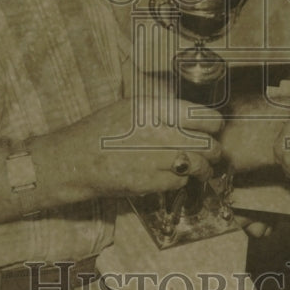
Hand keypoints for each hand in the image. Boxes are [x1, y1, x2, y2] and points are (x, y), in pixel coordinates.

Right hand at [40, 96, 223, 201]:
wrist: (74, 158)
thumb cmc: (102, 129)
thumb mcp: (132, 106)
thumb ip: (164, 109)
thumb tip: (195, 115)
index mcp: (155, 109)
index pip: (202, 116)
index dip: (214, 124)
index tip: (215, 128)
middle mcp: (157, 133)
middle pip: (206, 144)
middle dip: (214, 150)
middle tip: (213, 151)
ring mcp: (153, 160)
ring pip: (197, 166)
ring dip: (204, 168)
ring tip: (202, 167)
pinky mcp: (147, 183)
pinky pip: (179, 182)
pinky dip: (181, 180)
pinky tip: (173, 175)